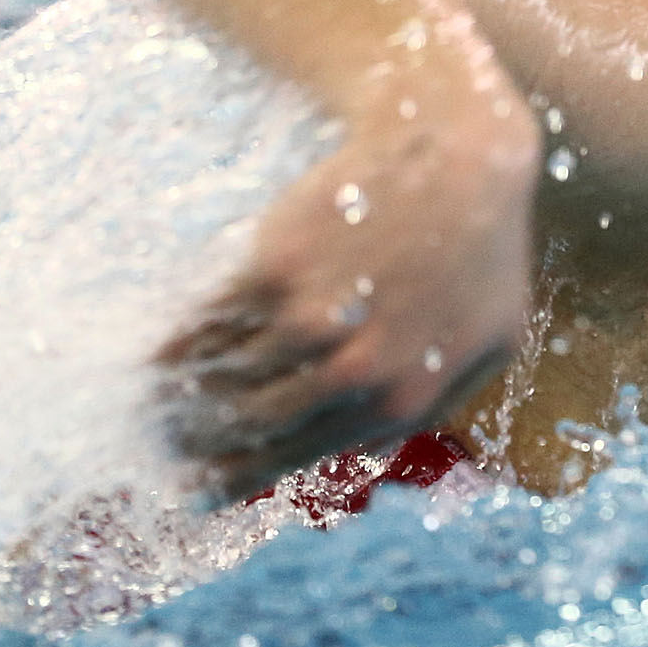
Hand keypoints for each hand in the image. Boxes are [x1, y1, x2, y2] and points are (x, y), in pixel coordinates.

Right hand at [155, 87, 538, 500]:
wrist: (458, 160)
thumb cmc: (482, 252)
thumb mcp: (492, 344)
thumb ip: (438, 402)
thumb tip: (366, 449)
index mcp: (402, 402)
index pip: (296, 458)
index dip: (235, 477)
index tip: (198, 486)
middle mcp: (353, 371)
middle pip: (250, 422)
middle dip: (200, 438)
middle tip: (171, 441)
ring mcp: (310, 319)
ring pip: (223, 377)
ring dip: (181, 395)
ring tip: (155, 404)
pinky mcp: (274, 268)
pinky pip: (210, 323)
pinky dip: (181, 344)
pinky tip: (163, 355)